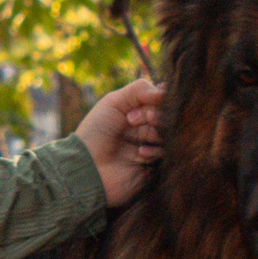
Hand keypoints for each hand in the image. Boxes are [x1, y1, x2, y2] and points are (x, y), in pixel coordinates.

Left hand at [75, 78, 164, 206]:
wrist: (88, 168)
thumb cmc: (95, 134)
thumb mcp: (112, 103)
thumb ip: (139, 90)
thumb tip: (166, 91)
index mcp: (136, 109)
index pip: (161, 98)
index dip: (159, 98)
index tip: (146, 102)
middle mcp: (146, 126)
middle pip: (167, 115)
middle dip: (153, 115)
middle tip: (132, 120)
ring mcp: (151, 145)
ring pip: (169, 134)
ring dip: (154, 133)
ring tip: (137, 141)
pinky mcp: (155, 164)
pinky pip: (168, 154)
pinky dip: (155, 151)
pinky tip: (140, 154)